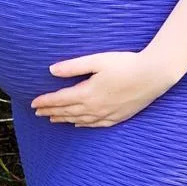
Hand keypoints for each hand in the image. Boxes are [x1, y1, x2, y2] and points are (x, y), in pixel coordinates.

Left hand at [31, 49, 180, 126]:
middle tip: (37, 113)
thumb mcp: (97, 60)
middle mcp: (94, 107)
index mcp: (87, 93)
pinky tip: (78, 125)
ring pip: (79, 120)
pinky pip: (96, 125)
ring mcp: (107, 114)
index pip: (60, 100)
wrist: (154, 75)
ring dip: (64, 120)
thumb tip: (51, 71)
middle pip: (67, 112)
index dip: (45, 102)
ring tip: (52, 119)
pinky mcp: (118, 117)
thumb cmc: (126, 64)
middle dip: (50, 112)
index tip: (32, 103)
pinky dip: (83, 125)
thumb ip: (73, 67)